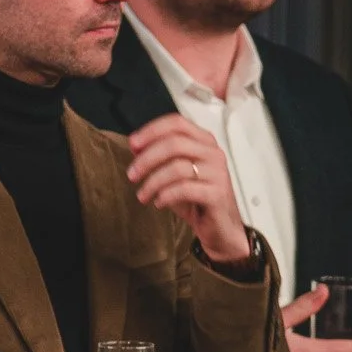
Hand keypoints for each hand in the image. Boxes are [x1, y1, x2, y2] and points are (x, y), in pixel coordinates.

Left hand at [126, 115, 251, 264]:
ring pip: (177, 167)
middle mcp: (213, 153)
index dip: (151, 131)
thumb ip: (157, 157)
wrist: (220, 227)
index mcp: (204, 141)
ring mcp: (218, 173)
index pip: (177, 123)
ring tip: (142, 195)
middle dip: (147, 159)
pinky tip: (159, 203)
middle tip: (132, 175)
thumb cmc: (196, 198)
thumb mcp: (173, 173)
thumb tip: (135, 145)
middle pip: (174, 144)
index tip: (132, 144)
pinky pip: (184, 189)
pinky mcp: (217, 193)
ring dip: (152, 182)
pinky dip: (165, 196)